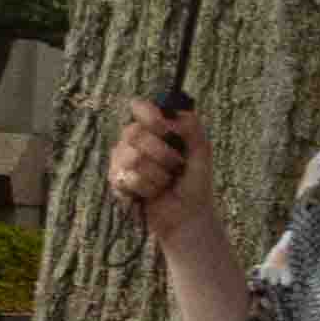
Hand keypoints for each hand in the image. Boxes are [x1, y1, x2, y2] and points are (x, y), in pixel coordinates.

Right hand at [105, 93, 205, 232]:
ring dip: (158, 174)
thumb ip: (192, 127)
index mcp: (152, 128)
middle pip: (133, 132)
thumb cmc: (194, 180)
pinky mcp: (117, 182)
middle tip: (175, 165)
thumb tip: (172, 118)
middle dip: (161, 152)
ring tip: (165, 181)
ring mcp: (121, 161)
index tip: (165, 130)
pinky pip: (130, 179)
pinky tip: (154, 193)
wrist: (188, 213)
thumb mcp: (201, 149)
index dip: (150, 116)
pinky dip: (150, 189)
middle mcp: (132, 141)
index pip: (138, 107)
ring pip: (133, 158)